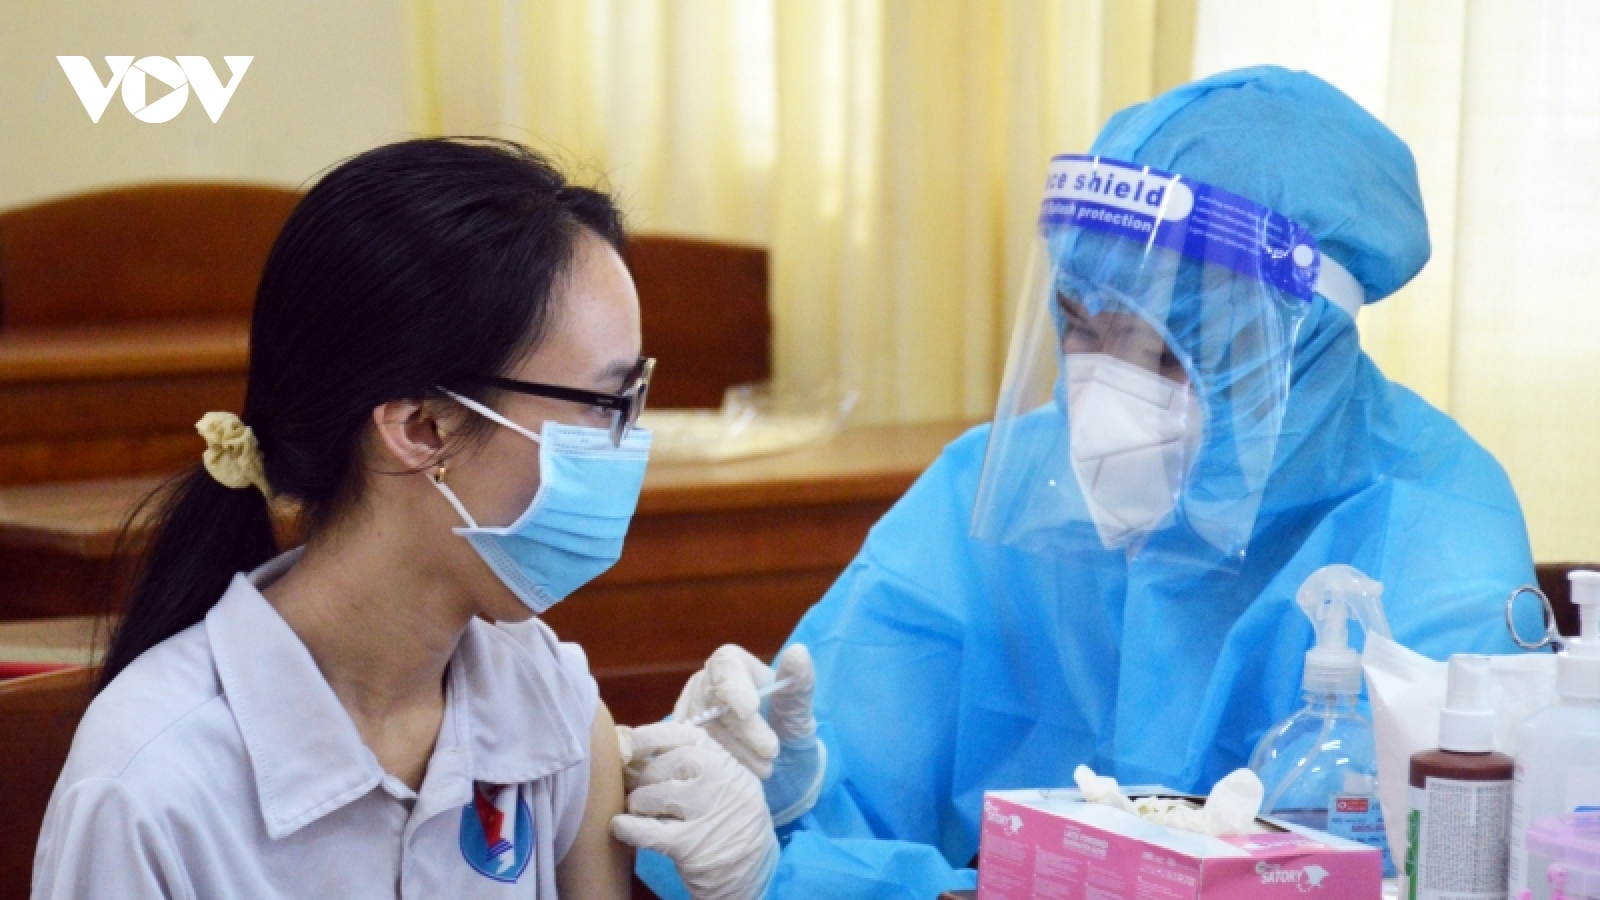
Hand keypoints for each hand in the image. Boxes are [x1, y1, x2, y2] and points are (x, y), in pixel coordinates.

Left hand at [611, 723, 777, 899]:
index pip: (684, 734)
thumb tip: (635, 746)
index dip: (650, 736)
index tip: (630, 743)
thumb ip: (692, 763)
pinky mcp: (690, 845)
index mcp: (725, 761)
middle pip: (664, 764)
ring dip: (637, 803)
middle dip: (644, 776)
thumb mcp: (725, 783)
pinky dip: (627, 827)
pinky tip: (621, 827)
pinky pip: (646, 830)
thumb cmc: (730, 822)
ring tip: (640, 812)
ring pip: (652, 795)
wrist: (756, 871)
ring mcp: (706, 812)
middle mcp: (719, 780)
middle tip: (638, 789)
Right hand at [673, 644, 824, 824]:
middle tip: (771, 752)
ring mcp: (687, 715)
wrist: (778, 769)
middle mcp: (703, 685)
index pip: (725, 664)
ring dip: (734, 753)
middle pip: (711, 701)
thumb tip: (799, 652)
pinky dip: (716, 768)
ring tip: (764, 768)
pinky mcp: (679, 745)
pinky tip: (738, 776)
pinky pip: (688, 755)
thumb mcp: (799, 710)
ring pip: (699, 732)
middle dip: (743, 730)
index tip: (750, 710)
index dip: (733, 686)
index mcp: (733, 665)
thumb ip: (800, 683)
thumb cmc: (787, 730)